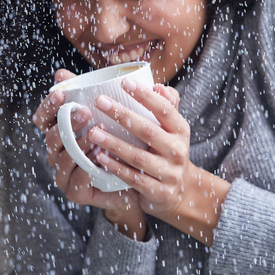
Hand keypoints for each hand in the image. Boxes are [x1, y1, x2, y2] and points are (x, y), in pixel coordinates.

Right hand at [33, 70, 146, 239]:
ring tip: (96, 134)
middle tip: (85, 112)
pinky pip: (75, 182)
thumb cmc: (129, 145)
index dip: (49, 105)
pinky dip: (85, 170)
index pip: (45, 117)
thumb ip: (124, 100)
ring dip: (78, 145)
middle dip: (67, 123)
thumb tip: (121, 79)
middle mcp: (60, 152)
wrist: (141, 182)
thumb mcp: (126, 119)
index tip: (62, 94)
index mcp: (64, 131)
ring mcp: (66, 173)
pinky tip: (98, 159)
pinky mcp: (76, 192)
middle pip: (51, 137)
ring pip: (62, 159)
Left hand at [86, 78, 228, 244]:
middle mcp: (177, 150)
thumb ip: (166, 105)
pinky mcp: (159, 192)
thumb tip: (156, 85)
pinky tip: (99, 158)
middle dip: (123, 115)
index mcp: (180, 130)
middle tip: (100, 101)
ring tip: (92, 133)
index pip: (164, 109)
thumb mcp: (173, 129)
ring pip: (138, 157)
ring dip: (114, 144)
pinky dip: (116, 168)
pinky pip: (134, 179)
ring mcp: (169, 173)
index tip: (125, 82)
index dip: (145, 96)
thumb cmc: (168, 150)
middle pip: (148, 131)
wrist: (181, 191)